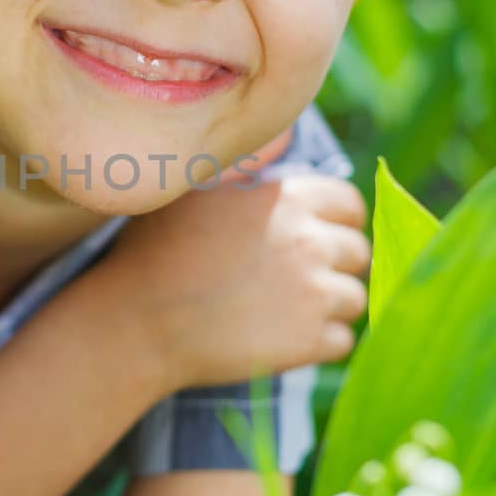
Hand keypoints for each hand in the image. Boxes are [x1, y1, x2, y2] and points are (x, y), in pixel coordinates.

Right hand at [104, 169, 370, 391]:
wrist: (137, 322)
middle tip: (294, 279)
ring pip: (355, 298)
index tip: (312, 238)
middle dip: (334, 266)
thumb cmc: (156, 251)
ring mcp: (313, 294)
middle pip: (359, 252)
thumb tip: (282, 151)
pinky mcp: (308, 341)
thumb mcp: (199, 192)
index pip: (350, 205)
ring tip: (284, 310)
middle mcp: (309, 241)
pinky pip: (342, 341)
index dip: (334, 222)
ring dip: (329, 306)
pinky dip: (319, 343)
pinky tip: (280, 338)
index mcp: (288, 198)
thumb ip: (250, 175)